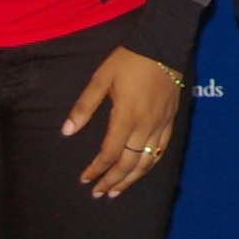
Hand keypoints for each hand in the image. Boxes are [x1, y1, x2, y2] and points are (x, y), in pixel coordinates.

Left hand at [63, 48, 182, 198]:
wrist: (162, 45)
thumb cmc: (128, 60)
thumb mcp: (100, 78)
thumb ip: (84, 107)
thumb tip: (67, 131)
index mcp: (125, 117)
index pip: (109, 153)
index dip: (96, 170)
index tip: (85, 180)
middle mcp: (144, 126)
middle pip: (128, 164)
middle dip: (112, 181)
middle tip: (99, 193)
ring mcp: (160, 124)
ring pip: (147, 161)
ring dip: (131, 179)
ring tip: (118, 191)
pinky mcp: (170, 120)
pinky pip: (162, 149)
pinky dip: (151, 164)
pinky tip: (142, 170)